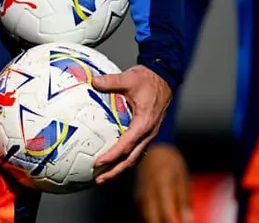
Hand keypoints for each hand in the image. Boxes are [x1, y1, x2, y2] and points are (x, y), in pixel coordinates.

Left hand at [91, 64, 172, 184]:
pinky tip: (114, 160)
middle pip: (130, 159)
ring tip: (103, 176)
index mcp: (143, 124)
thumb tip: (93, 81)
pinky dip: (125, 158)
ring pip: (134, 158)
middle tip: (98, 179)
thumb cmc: (149, 80)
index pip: (126, 146)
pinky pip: (136, 151)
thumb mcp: (129, 78)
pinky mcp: (147, 132)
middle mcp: (148, 133)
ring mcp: (149, 135)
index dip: (111, 156)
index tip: (98, 163)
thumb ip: (111, 81)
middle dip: (114, 171)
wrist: (165, 78)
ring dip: (119, 168)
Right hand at [136, 144, 191, 222]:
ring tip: (165, 222)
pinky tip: (157, 219)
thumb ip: (184, 199)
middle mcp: (149, 192)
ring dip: (155, 222)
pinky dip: (150, 218)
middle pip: (153, 218)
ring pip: (146, 216)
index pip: (167, 212)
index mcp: (162, 185)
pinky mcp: (138, 195)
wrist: (154, 149)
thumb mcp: (182, 178)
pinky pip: (143, 211)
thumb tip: (188, 220)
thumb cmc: (171, 162)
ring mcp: (141, 194)